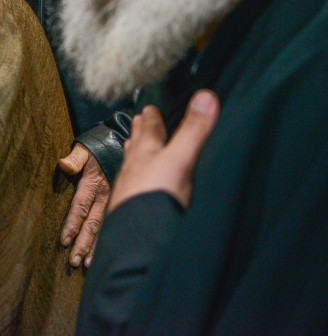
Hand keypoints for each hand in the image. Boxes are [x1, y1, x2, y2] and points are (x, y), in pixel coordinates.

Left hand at [58, 144, 108, 267]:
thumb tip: (63, 164)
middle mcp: (104, 196)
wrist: (121, 143)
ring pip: (104, 227)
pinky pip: (114, 224)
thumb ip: (74, 158)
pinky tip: (105, 255)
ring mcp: (114, 201)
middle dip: (83, 243)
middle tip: (74, 262)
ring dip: (96, 246)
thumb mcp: (84, 149)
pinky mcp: (120, 203)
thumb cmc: (97, 147)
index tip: (65, 240)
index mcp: (93, 183)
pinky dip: (109, 240)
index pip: (80, 206)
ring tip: (89, 264)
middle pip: (92, 223)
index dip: (72, 223)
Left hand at [109, 90, 219, 211]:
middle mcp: (133, 167)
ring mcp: (129, 187)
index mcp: (145, 151)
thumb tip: (205, 95)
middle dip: (139, 132)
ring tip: (134, 147)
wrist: (136, 239)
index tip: (149, 107)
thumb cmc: (154, 196)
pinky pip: (133, 186)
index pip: (148, 127)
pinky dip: (137, 179)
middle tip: (137, 121)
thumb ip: (193, 131)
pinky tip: (138, 186)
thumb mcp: (180, 160)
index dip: (150, 116)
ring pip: (132, 164)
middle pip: (136, 144)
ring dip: (136, 154)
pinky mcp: (130, 207)